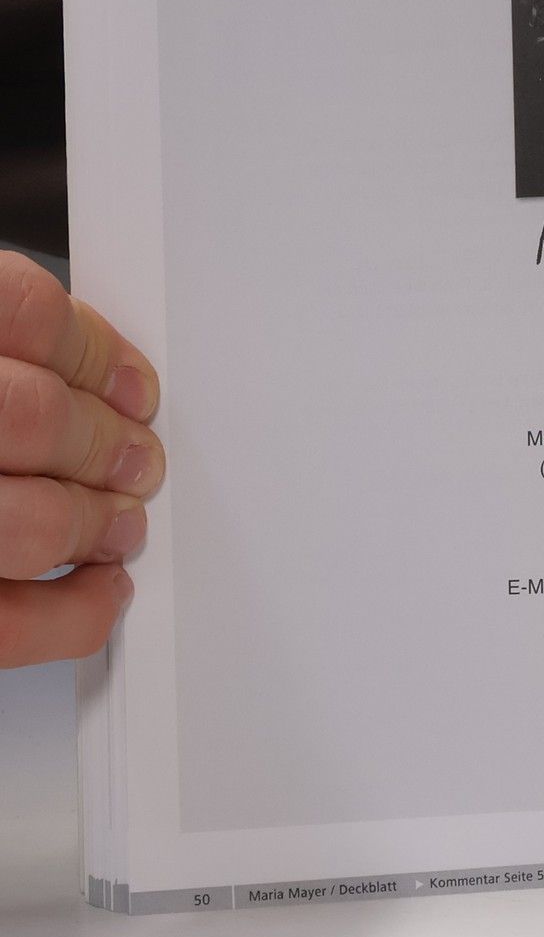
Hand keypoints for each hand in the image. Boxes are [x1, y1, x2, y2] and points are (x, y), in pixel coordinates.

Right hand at [0, 252, 163, 665]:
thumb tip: (88, 376)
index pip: (19, 311)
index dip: (93, 351)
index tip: (130, 385)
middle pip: (29, 416)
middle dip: (104, 442)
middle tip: (136, 460)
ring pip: (24, 522)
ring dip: (94, 522)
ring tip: (118, 521)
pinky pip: (1, 624)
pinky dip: (70, 616)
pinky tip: (95, 593)